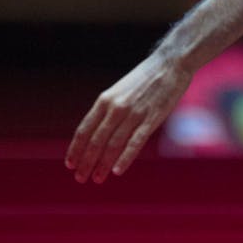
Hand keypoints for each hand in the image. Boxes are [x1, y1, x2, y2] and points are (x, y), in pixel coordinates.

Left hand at [65, 52, 192, 182]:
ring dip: (103, 164)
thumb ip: (108, 110)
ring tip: (98, 178)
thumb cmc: (145, 78)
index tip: (71, 164)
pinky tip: (117, 171)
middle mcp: (116, 108)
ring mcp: (134, 113)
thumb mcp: (120, 91)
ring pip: (113, 145)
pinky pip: (135, 142)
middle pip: (96, 141)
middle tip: (81, 178)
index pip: (84, 130)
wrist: (171, 63)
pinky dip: (125, 158)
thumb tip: (96, 133)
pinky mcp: (152, 118)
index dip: (76, 149)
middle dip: (86, 162)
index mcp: (105, 100)